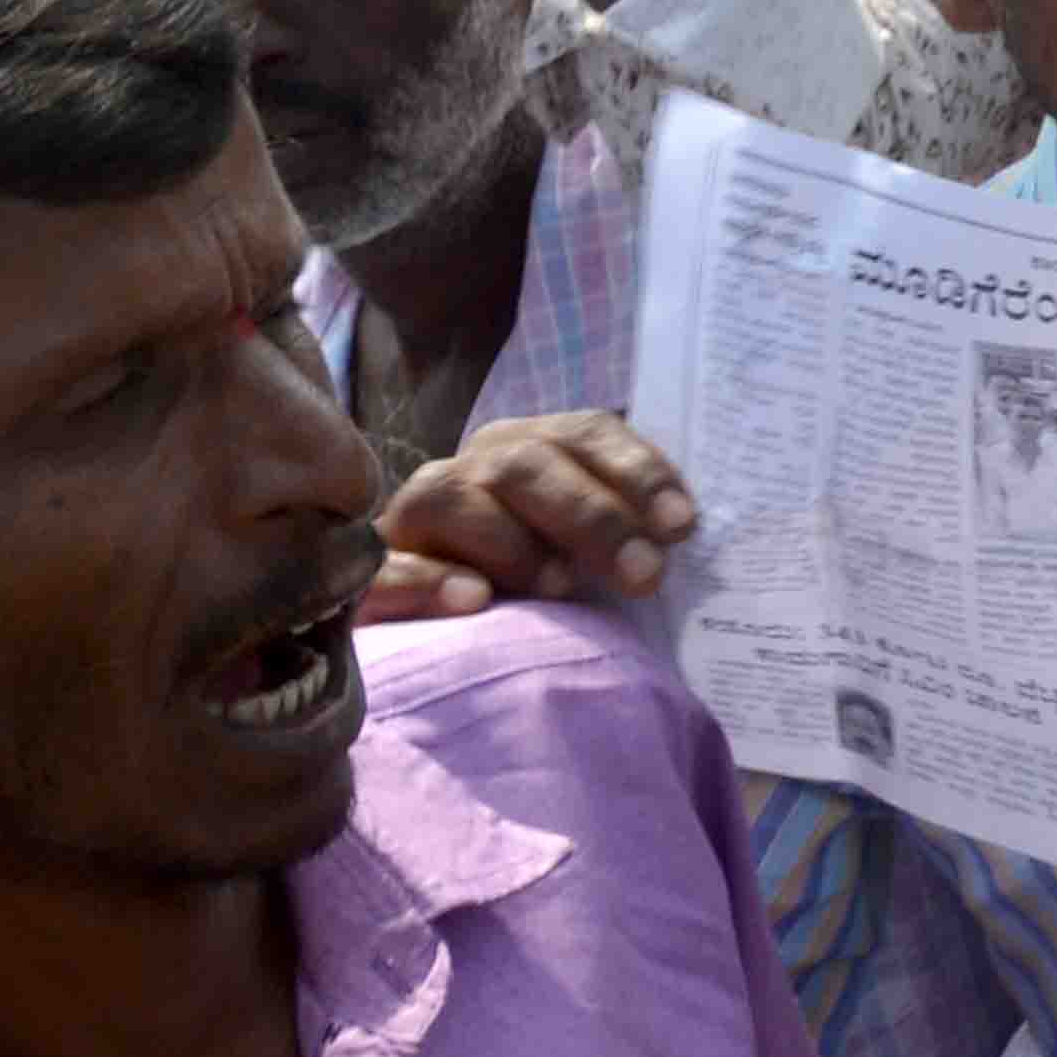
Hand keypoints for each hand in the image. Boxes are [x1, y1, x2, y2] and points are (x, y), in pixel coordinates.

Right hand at [365, 410, 698, 620]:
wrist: (444, 624)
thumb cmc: (542, 583)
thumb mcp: (590, 551)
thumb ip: (630, 530)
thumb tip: (682, 533)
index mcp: (532, 447)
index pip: (587, 433)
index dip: (636, 471)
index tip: (681, 526)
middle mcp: (474, 467)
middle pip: (525, 465)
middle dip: (591, 517)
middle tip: (643, 576)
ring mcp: (417, 513)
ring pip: (452, 498)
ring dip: (513, 542)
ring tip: (561, 588)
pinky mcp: (375, 568)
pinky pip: (389, 566)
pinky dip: (430, 580)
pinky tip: (475, 602)